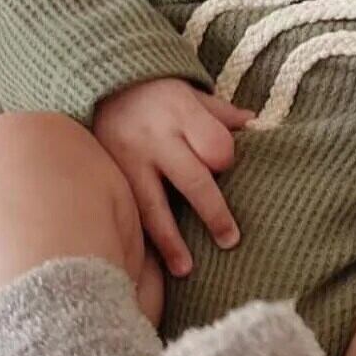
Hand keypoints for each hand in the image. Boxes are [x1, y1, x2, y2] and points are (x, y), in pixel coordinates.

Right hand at [92, 77, 252, 277]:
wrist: (99, 86)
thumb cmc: (156, 94)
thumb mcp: (190, 94)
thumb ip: (220, 113)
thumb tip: (256, 124)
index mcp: (181, 111)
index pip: (216, 146)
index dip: (226, 161)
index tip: (227, 168)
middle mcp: (155, 137)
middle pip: (193, 180)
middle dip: (214, 213)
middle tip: (230, 241)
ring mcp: (128, 159)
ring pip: (153, 205)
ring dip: (171, 241)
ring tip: (185, 269)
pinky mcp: (109, 175)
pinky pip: (127, 210)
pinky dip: (139, 236)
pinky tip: (148, 261)